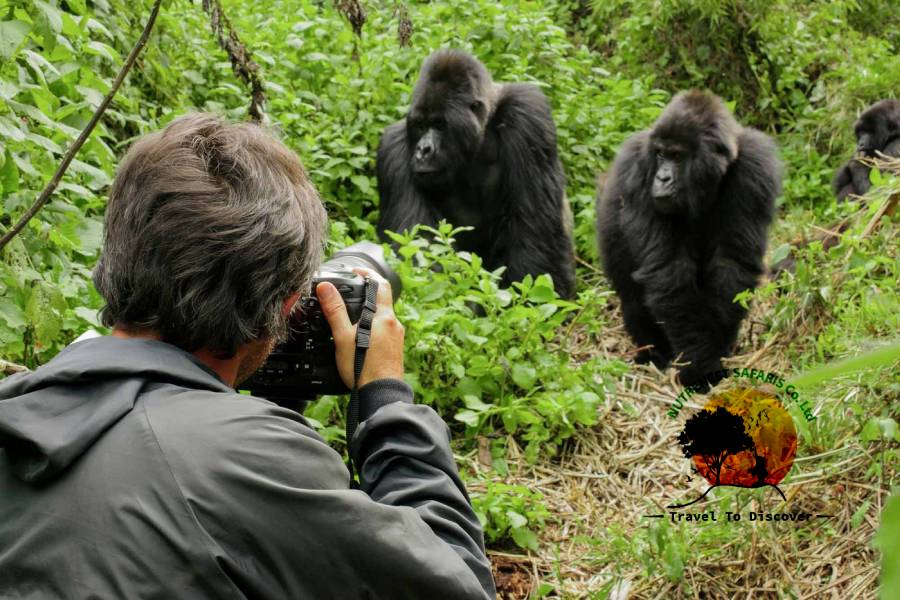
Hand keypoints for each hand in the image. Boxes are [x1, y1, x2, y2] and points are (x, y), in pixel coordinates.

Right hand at [316, 269, 404, 388]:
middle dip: (365, 297)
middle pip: (381, 302)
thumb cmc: (363, 368)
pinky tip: (360, 339)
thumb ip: (335, 310)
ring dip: (368, 314)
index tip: (355, 272)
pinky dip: (372, 329)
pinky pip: (384, 332)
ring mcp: (397, 338)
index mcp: (384, 317)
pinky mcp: (395, 350)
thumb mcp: (343, 336)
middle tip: (348, 294)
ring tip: (350, 318)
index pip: (380, 284)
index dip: (368, 274)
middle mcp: (394, 325)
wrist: (380, 394)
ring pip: (382, 318)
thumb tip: (326, 288)